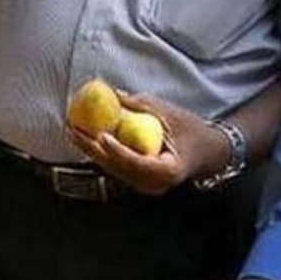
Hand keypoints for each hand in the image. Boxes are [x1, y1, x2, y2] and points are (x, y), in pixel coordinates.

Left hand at [68, 92, 228, 195]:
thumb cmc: (194, 132)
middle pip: (116, 167)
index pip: (137, 162)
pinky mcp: (136, 181)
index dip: (117, 150)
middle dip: (91, 147)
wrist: (208, 153)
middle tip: (72, 128)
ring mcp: (143, 186)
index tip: (101, 135)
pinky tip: (84, 138)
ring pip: (111, 168)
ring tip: (72, 130)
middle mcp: (152, 184)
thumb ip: (142, 106)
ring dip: (89, 149)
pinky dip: (99, 152)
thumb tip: (113, 93)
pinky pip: (114, 167)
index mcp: (167, 171)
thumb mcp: (172, 115)